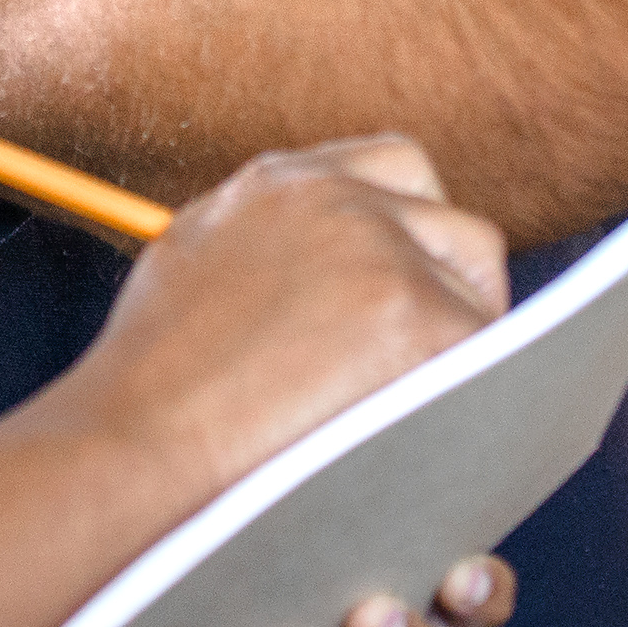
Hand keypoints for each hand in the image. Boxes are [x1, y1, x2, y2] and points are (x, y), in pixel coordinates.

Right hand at [40, 136, 506, 511]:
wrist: (133, 457)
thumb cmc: (146, 399)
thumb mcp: (194, 270)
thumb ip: (267, 249)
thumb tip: (318, 278)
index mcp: (280, 185)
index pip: (396, 169)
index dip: (413, 234)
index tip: (408, 292)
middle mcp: (341, 203)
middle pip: (457, 228)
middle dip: (454, 292)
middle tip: (430, 373)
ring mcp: (389, 259)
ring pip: (482, 290)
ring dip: (466, 349)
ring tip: (424, 418)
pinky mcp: (426, 324)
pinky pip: (495, 364)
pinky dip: (473, 407)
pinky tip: (433, 447)